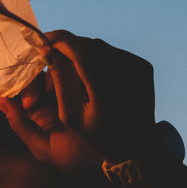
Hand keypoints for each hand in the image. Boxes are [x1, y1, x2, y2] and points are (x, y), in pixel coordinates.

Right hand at [0, 31, 156, 165]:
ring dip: (83, 51)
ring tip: (70, 65)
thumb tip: (49, 53)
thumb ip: (60, 82)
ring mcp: (137, 68)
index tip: (43, 41)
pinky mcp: (143, 66)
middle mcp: (126, 74)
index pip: (80, 51)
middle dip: (69, 45)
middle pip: (90, 45)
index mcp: (106, 91)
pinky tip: (92, 72)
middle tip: (52, 53)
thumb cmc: (99, 137)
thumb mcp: (71, 116)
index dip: (59, 41)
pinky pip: (114, 53)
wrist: (139, 146)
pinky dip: (99, 57)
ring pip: (102, 47)